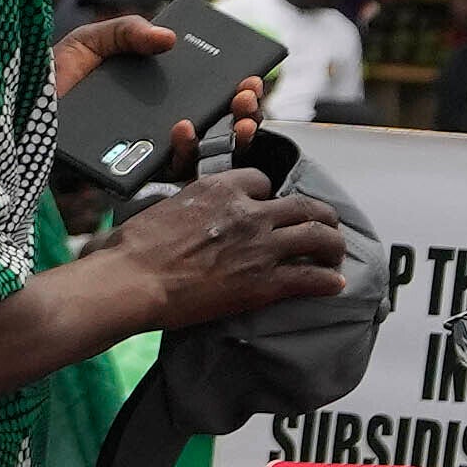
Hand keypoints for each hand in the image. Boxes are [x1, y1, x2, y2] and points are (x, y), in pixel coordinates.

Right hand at [103, 167, 354, 330]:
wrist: (131, 280)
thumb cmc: (133, 248)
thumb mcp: (161, 205)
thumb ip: (185, 202)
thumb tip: (183, 211)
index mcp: (220, 188)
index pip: (263, 181)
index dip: (270, 195)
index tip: (271, 207)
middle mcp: (248, 212)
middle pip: (304, 205)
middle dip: (321, 215)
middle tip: (324, 226)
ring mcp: (260, 247)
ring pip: (318, 237)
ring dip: (333, 245)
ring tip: (335, 254)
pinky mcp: (264, 282)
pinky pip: (311, 278)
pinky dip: (327, 281)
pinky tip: (334, 285)